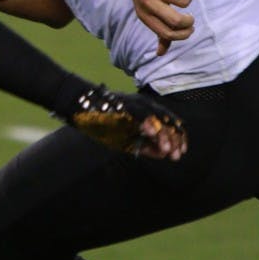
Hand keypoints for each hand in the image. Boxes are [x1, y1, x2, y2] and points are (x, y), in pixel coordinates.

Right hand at [64, 84, 186, 160]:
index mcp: (147, 111)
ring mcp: (135, 103)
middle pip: (168, 121)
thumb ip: (145, 146)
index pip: (170, 123)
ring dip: (163, 134)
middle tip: (175, 156)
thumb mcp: (127, 139)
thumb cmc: (102, 123)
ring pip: (157, 117)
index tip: (179, 153)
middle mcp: (144, 105)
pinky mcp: (125, 103)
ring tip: (166, 149)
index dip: (178, 138)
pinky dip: (148, 123)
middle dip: (174, 140)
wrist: (79, 106)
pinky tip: (152, 135)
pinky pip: (140, 113)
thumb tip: (164, 154)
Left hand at [119, 0, 193, 54]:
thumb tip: (160, 54)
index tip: (190, 28)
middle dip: (189, 21)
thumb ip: (157, 30)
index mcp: (144, 15)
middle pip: (175, 20)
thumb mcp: (147, 9)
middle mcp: (146, 2)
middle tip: (190, 15)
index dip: (183, 34)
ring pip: (183, 0)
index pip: (167, 34)